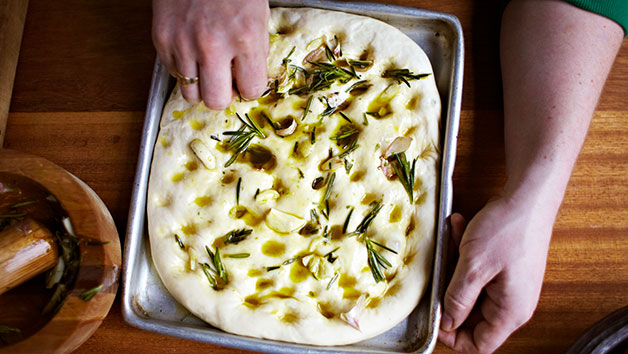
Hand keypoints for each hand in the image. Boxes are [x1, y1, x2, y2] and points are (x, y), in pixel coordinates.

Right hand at [152, 0, 269, 108]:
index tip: (247, 80)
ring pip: (191, 95)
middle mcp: (212, 45)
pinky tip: (191, 52)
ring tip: (206, 69)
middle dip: (224, 95)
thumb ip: (255, 51)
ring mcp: (183, 44)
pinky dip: (183, 69)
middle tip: (225, 82)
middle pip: (217, 101)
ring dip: (201, 86)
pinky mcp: (161, 40)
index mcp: (244, 38)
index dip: (250, 87)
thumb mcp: (257, 16)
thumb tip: (249, 81)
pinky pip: (173, 75)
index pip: (251, 90)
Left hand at [439, 196, 553, 352]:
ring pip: (471, 288)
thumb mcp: (473, 267)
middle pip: (472, 316)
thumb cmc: (508, 229)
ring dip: (456, 266)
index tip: (435, 319)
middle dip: (451, 292)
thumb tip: (447, 323)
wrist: (528, 196)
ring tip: (455, 238)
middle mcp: (513, 303)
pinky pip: (478, 270)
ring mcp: (510, 285)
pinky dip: (465, 252)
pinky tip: (460, 228)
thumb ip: (457, 299)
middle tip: (441, 271)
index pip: (480, 344)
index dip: (454, 338)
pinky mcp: (505, 268)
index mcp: (511, 311)